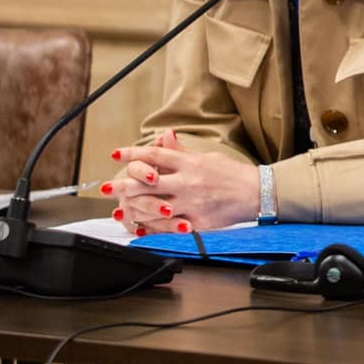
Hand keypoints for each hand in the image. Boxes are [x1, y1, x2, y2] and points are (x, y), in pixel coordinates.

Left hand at [103, 128, 258, 233]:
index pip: (154, 155)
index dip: (132, 154)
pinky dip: (151, 228)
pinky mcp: (197, 221)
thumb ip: (181, 151)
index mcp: (190, 163)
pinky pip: (168, 227)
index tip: (115, 155)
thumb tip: (165, 135)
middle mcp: (187, 182)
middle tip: (105, 187)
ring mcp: (191, 203)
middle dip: (122, 185)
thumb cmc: (232, 174)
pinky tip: (140, 227)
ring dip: (132, 208)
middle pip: (146, 182)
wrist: (257, 193)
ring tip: (119, 209)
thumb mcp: (206, 157)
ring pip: (152, 207)